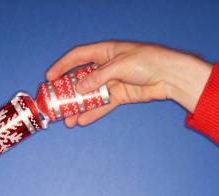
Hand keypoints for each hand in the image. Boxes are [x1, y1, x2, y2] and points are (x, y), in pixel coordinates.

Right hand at [46, 41, 211, 125]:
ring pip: (90, 96)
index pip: (78, 57)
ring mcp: (112, 82)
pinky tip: (82, 120)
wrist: (169, 76)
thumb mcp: (120, 66)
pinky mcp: (120, 96)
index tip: (49, 78)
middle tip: (55, 104)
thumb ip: (98, 77)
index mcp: (105, 52)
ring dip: (78, 107)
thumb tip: (80, 87)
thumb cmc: (147, 61)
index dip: (62, 66)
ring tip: (67, 120)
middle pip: (81, 79)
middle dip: (67, 93)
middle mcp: (106, 67)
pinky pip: (102, 106)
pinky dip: (92, 113)